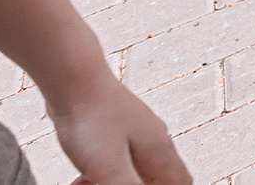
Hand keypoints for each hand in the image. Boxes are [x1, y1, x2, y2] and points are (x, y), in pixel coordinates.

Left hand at [44, 71, 189, 183]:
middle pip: (158, 179)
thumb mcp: (109, 167)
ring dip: (114, 184)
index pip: (181, 183)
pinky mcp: (116, 128)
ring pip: (134, 171)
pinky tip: (81, 176)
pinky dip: (102, 174)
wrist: (72, 79)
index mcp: (159, 151)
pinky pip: (117, 160)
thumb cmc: (91, 119)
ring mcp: (136, 132)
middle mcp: (154, 140)